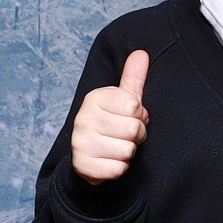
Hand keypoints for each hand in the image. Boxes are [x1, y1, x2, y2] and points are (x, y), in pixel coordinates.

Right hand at [70, 51, 148, 183]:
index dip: (140, 115)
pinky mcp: (82, 166)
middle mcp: (83, 118)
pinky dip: (120, 168)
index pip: (135, 107)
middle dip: (137, 136)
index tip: (130, 117)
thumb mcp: (125, 99)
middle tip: (126, 135)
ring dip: (128, 153)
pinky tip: (111, 161)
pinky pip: (117, 169)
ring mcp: (80, 142)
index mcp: (95, 98)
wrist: (91, 154)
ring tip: (118, 147)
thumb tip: (141, 53)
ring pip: (127, 150)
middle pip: (133, 130)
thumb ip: (133, 78)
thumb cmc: (114, 122)